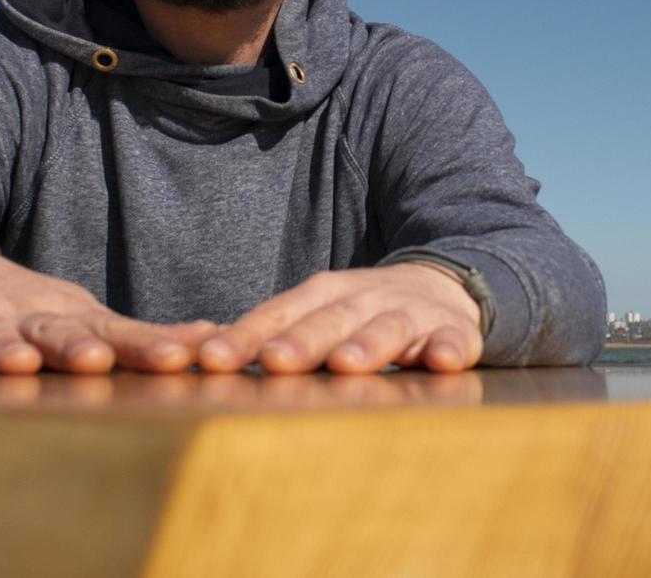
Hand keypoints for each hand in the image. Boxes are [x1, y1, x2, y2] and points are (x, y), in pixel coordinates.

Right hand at [0, 242, 217, 374]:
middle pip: (60, 332)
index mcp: (77, 321)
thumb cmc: (36, 310)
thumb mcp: (92, 319)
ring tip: (15, 362)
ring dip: (4, 349)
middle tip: (97, 359)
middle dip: (77, 346)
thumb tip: (217, 340)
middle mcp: (34, 318)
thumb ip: (145, 338)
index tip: (182, 359)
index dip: (150, 347)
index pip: (121, 336)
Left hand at [197, 263, 483, 374]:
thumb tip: (197, 358)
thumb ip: (267, 336)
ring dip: (368, 344)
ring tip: (347, 363)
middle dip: (302, 341)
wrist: (444, 288)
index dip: (246, 336)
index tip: (213, 358)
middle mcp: (362, 299)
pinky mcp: (452, 330)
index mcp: (323, 295)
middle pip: (329, 320)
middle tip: (274, 362)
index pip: (277, 315)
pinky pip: (453, 340)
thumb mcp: (315, 314)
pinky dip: (447, 348)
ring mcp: (410, 313)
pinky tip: (441, 361)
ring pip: (387, 327)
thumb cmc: (362, 313)